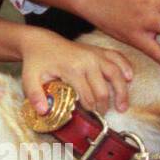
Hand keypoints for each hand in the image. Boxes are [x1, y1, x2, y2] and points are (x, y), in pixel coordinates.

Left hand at [18, 28, 133, 114]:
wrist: (41, 41)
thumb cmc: (36, 62)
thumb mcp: (29, 78)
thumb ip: (35, 95)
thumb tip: (43, 111)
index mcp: (72, 69)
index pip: (87, 95)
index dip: (90, 109)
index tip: (89, 117)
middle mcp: (87, 61)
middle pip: (103, 89)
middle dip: (104, 105)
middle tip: (103, 115)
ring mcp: (95, 54)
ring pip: (116, 73)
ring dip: (121, 91)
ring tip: (123, 106)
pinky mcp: (99, 50)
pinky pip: (118, 57)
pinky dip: (125, 67)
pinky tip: (130, 78)